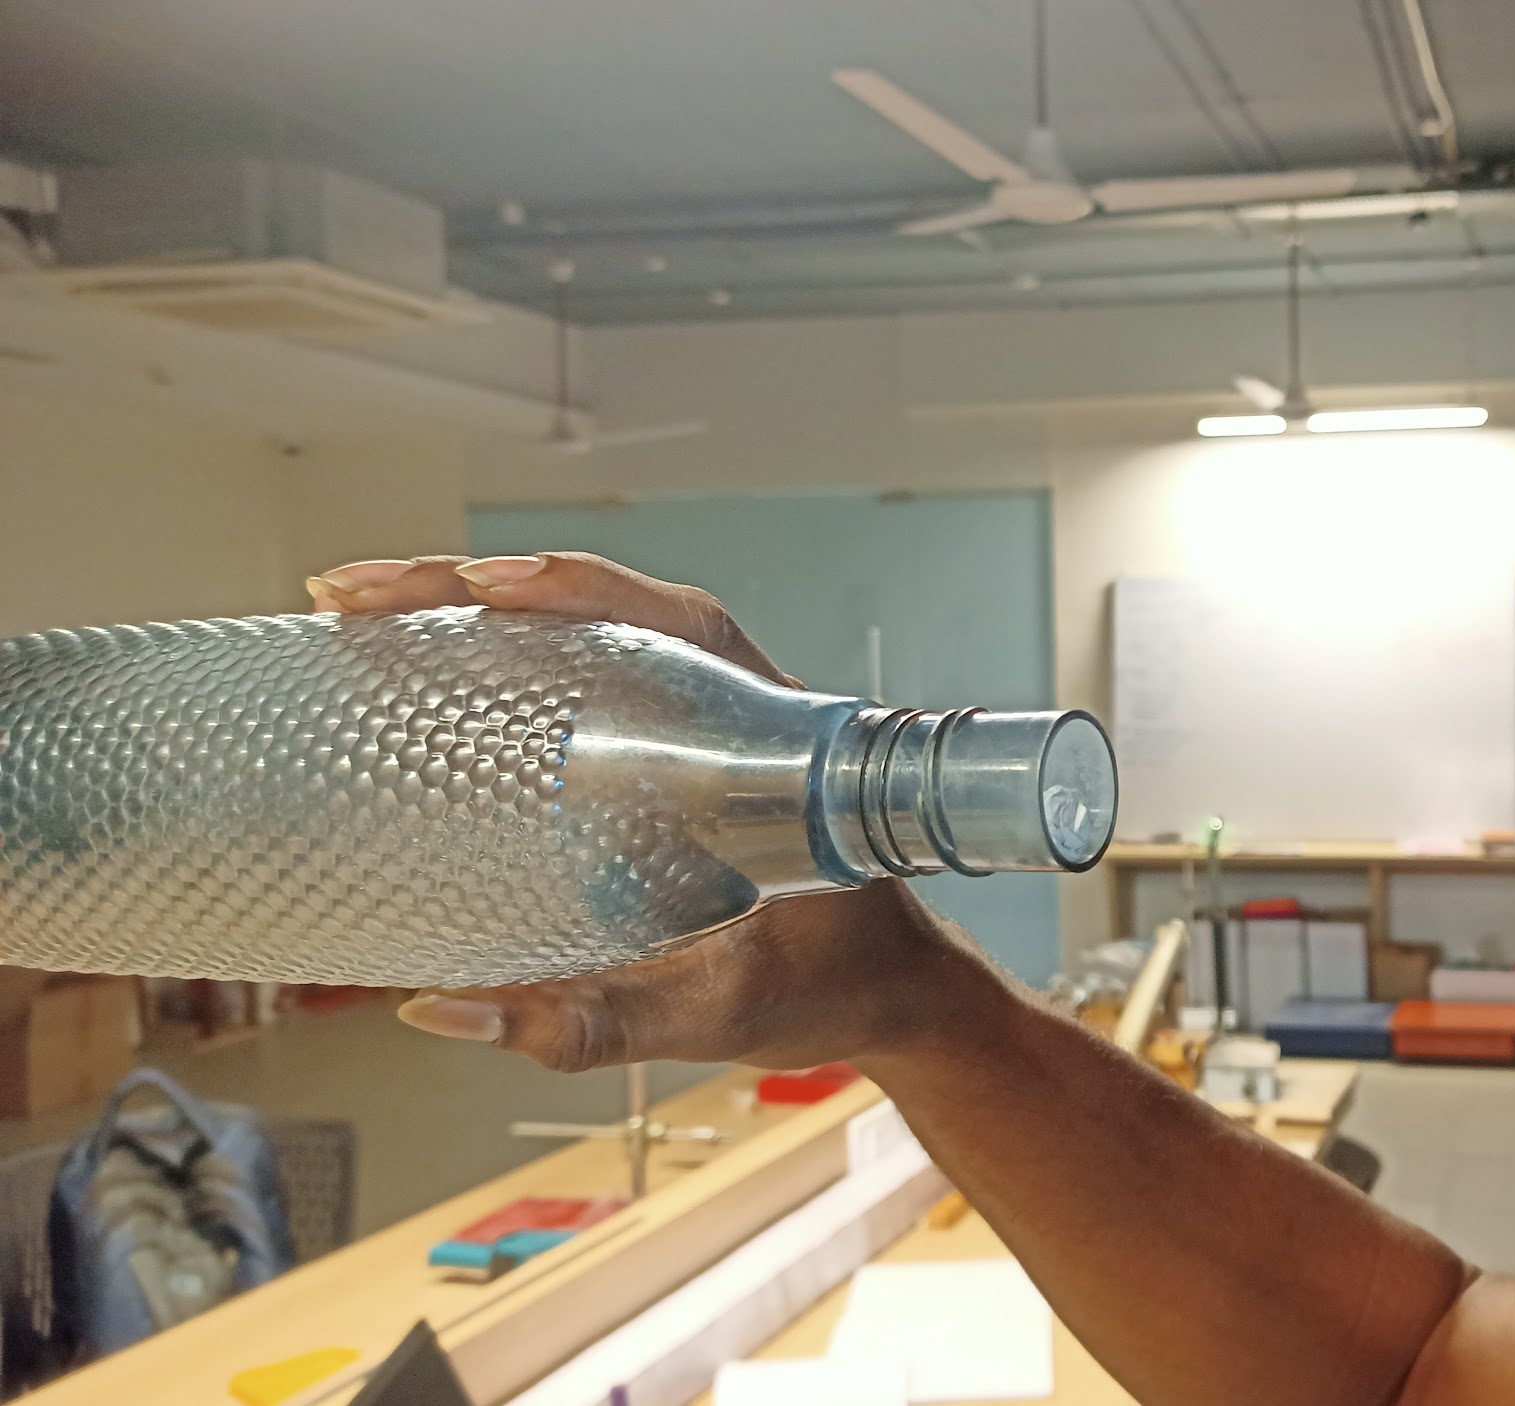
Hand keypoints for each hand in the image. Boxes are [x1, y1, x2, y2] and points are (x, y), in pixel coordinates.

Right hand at [308, 553, 1010, 1071]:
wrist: (903, 997)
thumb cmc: (833, 989)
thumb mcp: (710, 1018)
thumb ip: (586, 1024)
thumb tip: (439, 1008)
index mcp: (768, 746)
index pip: (671, 621)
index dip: (572, 588)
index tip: (478, 584)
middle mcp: (738, 711)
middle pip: (603, 608)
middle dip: (473, 587)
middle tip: (354, 595)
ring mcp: (708, 726)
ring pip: (592, 633)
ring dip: (480, 615)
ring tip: (365, 615)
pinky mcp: (681, 755)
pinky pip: (593, 679)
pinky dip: (512, 662)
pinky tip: (432, 671)